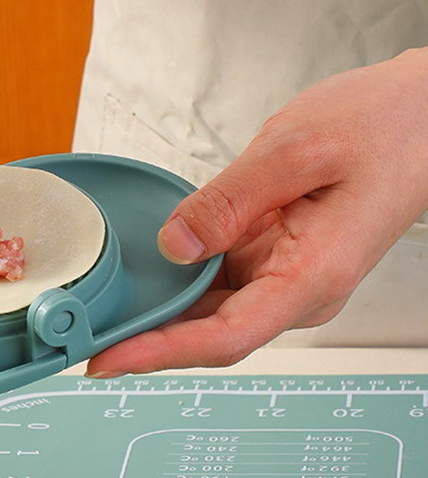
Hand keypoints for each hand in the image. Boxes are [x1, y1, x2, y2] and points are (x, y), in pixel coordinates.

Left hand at [87, 48, 427, 377]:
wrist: (422, 116)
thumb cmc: (381, 128)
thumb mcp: (294, 151)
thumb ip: (228, 202)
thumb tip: (173, 246)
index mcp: (311, 276)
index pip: (225, 337)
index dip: (160, 354)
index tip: (109, 361)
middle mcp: (297, 291)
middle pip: (210, 334)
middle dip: (147, 341)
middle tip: (84, 340)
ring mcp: (285, 279)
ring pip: (211, 314)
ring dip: (160, 318)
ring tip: (102, 319)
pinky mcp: (275, 261)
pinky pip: (220, 285)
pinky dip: (180, 287)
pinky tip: (144, 283)